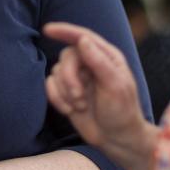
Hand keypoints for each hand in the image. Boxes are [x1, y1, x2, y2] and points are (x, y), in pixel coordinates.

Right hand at [44, 22, 150, 155]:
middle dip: (68, 77)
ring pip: (56, 72)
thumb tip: (82, 39)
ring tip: (80, 106)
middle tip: (79, 96)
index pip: (82, 37)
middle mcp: (90, 64)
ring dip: (65, 92)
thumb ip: (98, 61)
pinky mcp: (66, 93)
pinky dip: (56, 99)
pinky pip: (50, 87)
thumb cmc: (122, 112)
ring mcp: (77, 78)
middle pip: (66, 57)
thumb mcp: (114, 86)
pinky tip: (69, 110)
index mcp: (106, 57)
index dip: (65, 31)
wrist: (116, 139)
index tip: (48, 29)